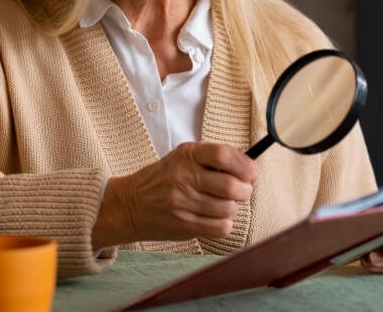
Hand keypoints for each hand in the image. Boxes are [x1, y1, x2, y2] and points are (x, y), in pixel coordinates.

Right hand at [91, 142, 257, 249]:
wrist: (130, 205)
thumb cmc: (163, 179)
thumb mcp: (183, 158)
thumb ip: (213, 158)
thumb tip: (249, 167)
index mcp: (186, 155)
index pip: (222, 155)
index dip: (244, 165)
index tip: (251, 173)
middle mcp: (183, 177)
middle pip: (231, 186)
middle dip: (245, 190)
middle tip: (242, 191)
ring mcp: (182, 203)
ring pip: (228, 209)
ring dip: (233, 208)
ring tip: (224, 204)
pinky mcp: (184, 225)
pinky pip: (220, 228)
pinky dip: (224, 224)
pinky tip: (215, 218)